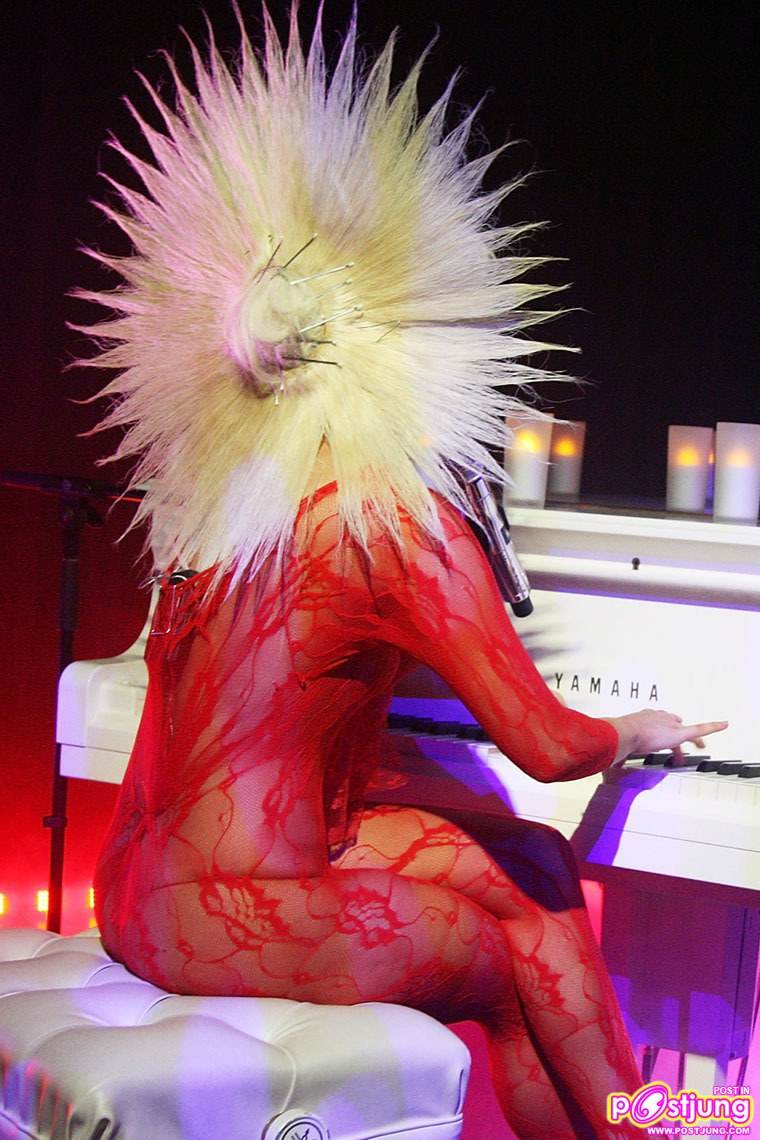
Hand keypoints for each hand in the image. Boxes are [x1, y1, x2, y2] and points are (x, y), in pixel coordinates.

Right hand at [603, 710, 728, 765]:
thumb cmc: (617, 739)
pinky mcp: (679, 733)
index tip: (658, 735)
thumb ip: (619, 757)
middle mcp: (656, 717)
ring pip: (685, 729)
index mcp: (642, 718)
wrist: (623, 733)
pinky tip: (723, 724)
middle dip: (676, 732)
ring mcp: (668, 724)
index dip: (659, 729)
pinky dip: (713, 727)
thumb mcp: (619, 748)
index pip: (655, 721)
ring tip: (700, 745)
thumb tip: (614, 767)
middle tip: (677, 746)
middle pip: (672, 723)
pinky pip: (700, 729)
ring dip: (692, 738)